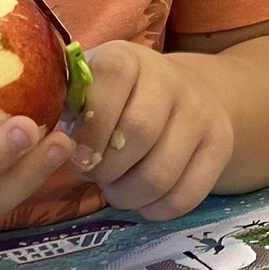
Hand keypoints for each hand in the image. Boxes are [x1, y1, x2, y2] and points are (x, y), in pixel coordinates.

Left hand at [70, 40, 233, 220]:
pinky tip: (143, 200)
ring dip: (127, 195)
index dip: (89, 129)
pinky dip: (155, 210)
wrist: (186, 92)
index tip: (76, 157)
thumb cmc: (118, 99)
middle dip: (106, 169)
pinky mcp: (220, 146)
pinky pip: (186, 196)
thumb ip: (67, 109)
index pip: (110, 84)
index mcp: (128, 59)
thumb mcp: (89, 89)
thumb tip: (48, 145)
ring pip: (160, 174)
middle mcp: (171, 79)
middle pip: (137, 134)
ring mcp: (201, 112)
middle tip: (95, 175)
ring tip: (116, 188)